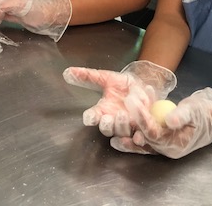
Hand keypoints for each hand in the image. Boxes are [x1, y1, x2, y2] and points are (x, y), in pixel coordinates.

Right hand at [62, 61, 176, 136]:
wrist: (144, 86)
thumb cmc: (123, 84)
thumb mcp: (106, 78)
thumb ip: (87, 76)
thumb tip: (67, 72)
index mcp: (102, 111)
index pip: (91, 118)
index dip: (90, 118)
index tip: (89, 117)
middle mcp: (113, 121)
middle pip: (106, 129)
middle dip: (107, 125)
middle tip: (108, 117)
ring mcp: (128, 127)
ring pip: (122, 133)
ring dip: (122, 125)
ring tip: (123, 113)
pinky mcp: (142, 130)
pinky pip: (139, 138)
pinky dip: (139, 137)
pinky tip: (140, 131)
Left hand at [110, 87, 211, 158]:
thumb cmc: (206, 113)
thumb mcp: (195, 110)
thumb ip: (182, 115)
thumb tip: (169, 121)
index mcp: (176, 144)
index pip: (154, 133)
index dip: (142, 118)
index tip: (132, 103)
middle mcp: (168, 148)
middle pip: (144, 140)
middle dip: (130, 127)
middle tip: (116, 117)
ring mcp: (165, 144)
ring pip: (143, 139)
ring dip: (129, 129)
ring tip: (112, 125)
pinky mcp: (163, 137)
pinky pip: (147, 133)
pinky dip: (138, 124)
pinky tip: (127, 115)